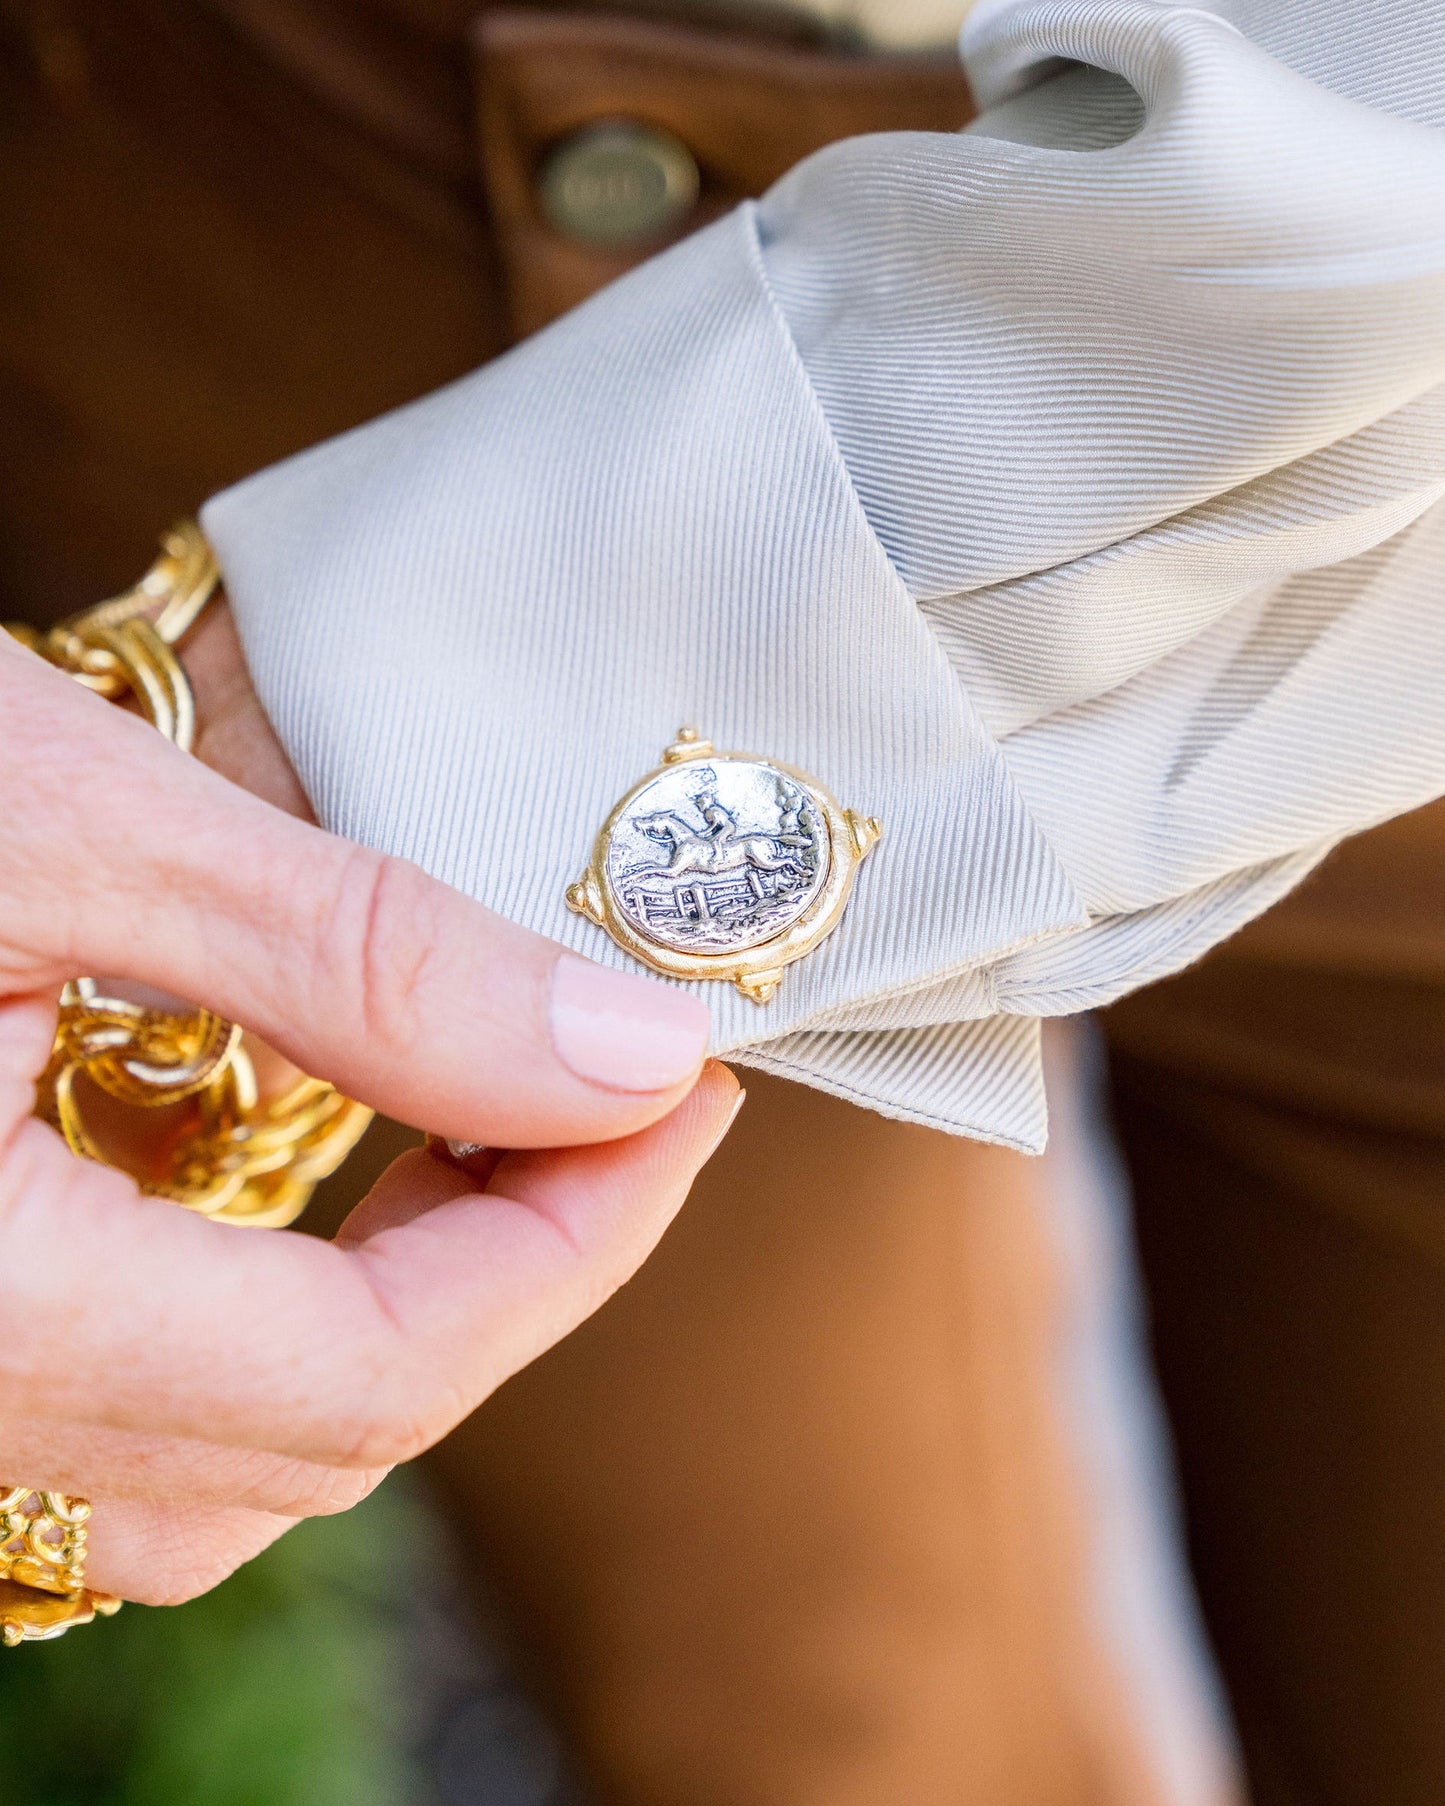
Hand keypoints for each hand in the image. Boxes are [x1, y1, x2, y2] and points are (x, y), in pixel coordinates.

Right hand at [0, 617, 736, 1604]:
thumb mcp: (54, 820)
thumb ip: (350, 960)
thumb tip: (623, 1053)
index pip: (377, 1364)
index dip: (580, 1235)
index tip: (684, 1082)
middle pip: (328, 1426)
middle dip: (524, 1263)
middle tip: (623, 1086)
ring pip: (233, 1458)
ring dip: (408, 1309)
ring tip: (504, 1127)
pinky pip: (130, 1419)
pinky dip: (279, 1321)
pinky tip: (328, 1177)